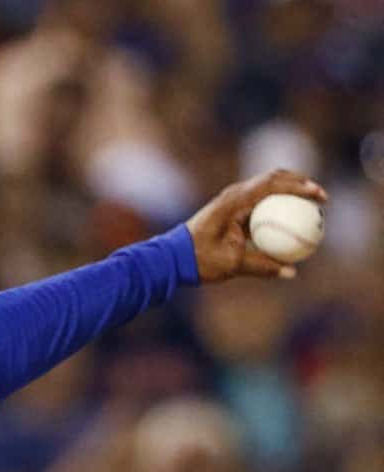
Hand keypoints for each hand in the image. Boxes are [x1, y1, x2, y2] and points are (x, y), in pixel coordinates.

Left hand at [186, 169, 326, 283]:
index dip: (300, 186)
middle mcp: (234, 195)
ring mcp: (232, 200)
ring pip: (268, 188)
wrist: (171, 258)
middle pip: (274, 178)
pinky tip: (291, 222)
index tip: (318, 195)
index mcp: (235, 200)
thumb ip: (262, 266)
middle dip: (300, 183)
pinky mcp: (232, 210)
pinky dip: (277, 207)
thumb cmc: (198, 259)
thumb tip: (291, 272)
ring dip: (290, 192)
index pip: (273, 184)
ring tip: (312, 205)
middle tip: (321, 197)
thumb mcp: (231, 264)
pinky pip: (260, 204)